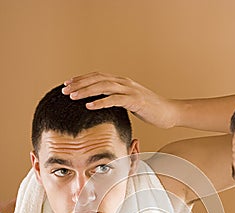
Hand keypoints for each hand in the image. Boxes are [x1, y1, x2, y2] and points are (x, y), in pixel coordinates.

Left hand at [62, 72, 176, 127]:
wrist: (170, 113)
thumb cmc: (151, 111)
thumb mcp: (131, 103)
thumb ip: (118, 100)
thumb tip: (104, 104)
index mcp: (122, 82)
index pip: (97, 76)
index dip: (81, 79)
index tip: (67, 85)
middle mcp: (124, 82)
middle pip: (97, 79)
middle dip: (79, 84)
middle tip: (64, 90)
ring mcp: (130, 90)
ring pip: (103, 86)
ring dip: (86, 91)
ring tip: (72, 96)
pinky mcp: (135, 100)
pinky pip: (115, 99)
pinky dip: (101, 101)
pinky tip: (89, 106)